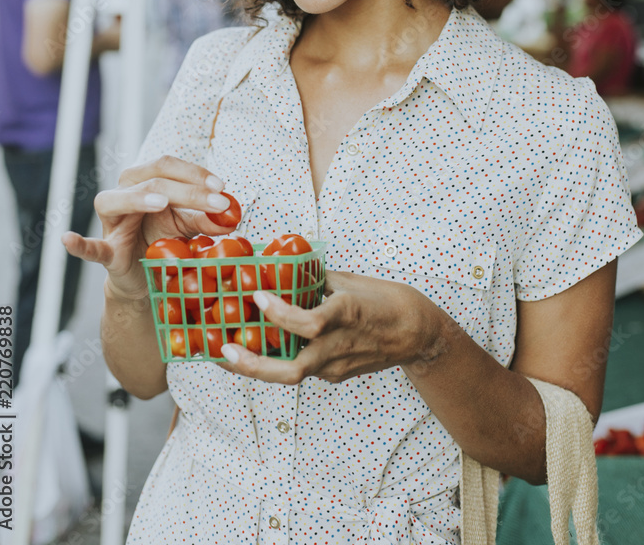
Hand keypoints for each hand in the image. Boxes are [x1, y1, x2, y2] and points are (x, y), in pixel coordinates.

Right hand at [61, 154, 235, 300]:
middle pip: (151, 180)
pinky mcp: (106, 250)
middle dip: (187, 189)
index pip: (167, 166)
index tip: (222, 187)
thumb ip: (206, 220)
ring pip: (116, 200)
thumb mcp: (188, 227)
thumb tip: (229, 214)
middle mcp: (124, 194)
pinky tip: (69, 239)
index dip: (194, 173)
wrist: (146, 278)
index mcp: (145, 182)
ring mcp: (112, 222)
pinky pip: (90, 246)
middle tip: (217, 202)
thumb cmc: (164, 241)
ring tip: (162, 202)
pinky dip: (79, 244)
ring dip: (139, 198)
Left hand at [219, 270, 443, 382]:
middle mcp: (339, 347)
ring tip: (227, 353)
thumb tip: (282, 269)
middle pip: (292, 370)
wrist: (418, 334)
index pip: (310, 323)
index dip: (280, 313)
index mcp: (347, 315)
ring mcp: (337, 366)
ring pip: (292, 374)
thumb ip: (317, 280)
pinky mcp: (336, 375)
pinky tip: (258, 348)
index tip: (258, 297)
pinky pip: (302, 368)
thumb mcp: (351, 282)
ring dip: (257, 366)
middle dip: (254, 366)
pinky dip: (277, 360)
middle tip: (225, 351)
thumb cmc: (387, 300)